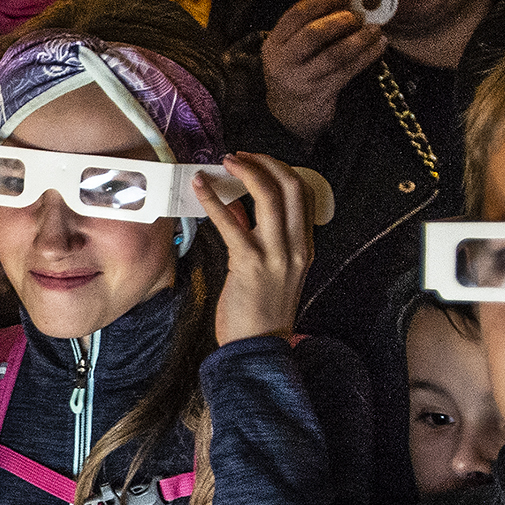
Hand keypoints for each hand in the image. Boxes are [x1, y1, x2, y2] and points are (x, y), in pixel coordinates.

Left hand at [200, 152, 314, 344]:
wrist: (258, 349)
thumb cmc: (259, 311)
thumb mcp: (267, 269)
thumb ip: (255, 234)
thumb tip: (236, 203)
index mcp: (305, 247)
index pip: (303, 194)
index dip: (281, 169)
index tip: (258, 161)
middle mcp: (296, 247)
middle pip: (291, 187)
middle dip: (266, 162)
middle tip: (240, 156)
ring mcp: (276, 255)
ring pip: (270, 196)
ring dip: (246, 171)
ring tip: (225, 162)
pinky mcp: (250, 264)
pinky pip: (232, 222)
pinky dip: (213, 200)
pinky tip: (200, 187)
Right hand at [261, 0, 385, 145]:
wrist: (289, 116)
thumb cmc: (297, 73)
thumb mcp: (293, 50)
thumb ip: (312, 27)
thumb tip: (352, 2)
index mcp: (274, 43)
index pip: (297, 14)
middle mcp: (282, 61)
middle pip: (312, 34)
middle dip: (340, 20)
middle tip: (360, 15)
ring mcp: (299, 80)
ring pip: (334, 55)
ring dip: (359, 39)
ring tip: (375, 29)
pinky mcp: (318, 94)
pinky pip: (347, 71)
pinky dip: (366, 57)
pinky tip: (378, 46)